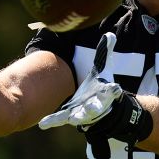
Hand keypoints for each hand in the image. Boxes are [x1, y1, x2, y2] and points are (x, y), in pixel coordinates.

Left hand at [39, 33, 153, 158]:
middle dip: (95, 107)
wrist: (100, 108)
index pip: (111, 91)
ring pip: (79, 116)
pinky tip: (43, 123)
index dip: (113, 90)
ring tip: (72, 119)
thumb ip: (104, 52)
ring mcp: (82, 112)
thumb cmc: (100, 86)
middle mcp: (95, 104)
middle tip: (94, 108)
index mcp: (104, 92)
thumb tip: (109, 35)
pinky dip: (52, 121)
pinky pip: (60, 119)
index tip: (115, 88)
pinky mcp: (69, 116)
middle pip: (96, 106)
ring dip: (76, 117)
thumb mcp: (103, 68)